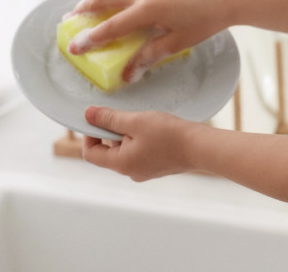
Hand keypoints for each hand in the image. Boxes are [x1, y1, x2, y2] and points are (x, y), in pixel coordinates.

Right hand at [66, 0, 228, 82]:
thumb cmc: (202, 23)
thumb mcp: (175, 44)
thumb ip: (148, 57)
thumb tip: (126, 75)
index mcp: (148, 10)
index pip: (110, 26)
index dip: (90, 38)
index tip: (73, 48)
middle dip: (82, 11)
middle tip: (68, 23)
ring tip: (82, 9)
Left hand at [81, 106, 200, 181]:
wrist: (200, 147)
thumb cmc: (168, 134)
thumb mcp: (135, 121)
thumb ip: (109, 119)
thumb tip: (87, 114)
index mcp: (121, 164)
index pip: (91, 153)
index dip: (90, 134)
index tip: (100, 118)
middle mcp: (130, 172)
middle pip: (107, 152)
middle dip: (112, 132)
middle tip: (126, 117)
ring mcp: (144, 171)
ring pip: (124, 151)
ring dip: (127, 135)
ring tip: (143, 122)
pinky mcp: (155, 167)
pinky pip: (138, 153)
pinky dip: (139, 140)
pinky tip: (154, 129)